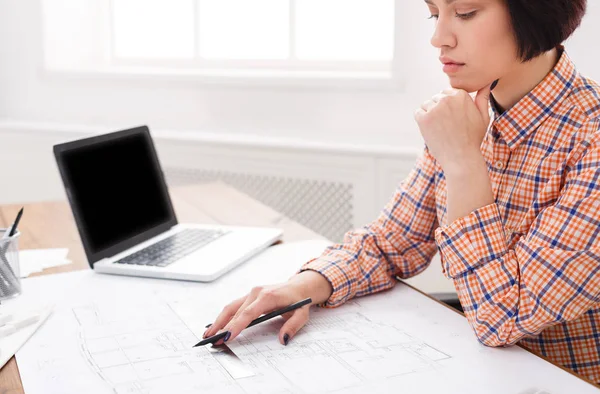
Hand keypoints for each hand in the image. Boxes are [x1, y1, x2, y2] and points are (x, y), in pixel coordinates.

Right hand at [202, 271, 331, 345]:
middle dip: (223, 327)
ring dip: (219, 321)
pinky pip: (234, 306)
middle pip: (236, 312)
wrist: (298, 287)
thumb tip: (282, 339)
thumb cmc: (299, 301)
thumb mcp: (302, 315)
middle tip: (214, 341)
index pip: (249, 313)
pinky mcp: (249, 295)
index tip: (227, 336)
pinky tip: (216, 326)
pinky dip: (224, 316)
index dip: (236, 325)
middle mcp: (256, 292)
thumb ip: (293, 327)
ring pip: (231, 307)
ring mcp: (251, 292)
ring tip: (208, 335)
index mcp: (268, 296)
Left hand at [414, 84, 491, 171]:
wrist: (461, 158)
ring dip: (430, 114)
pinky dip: (422, 120)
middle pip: (436, 98)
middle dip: (440, 109)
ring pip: (427, 104)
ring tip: (441, 129)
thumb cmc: (473, 139)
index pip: (447, 93)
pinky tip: (432, 130)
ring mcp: (434, 108)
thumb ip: (482, 98)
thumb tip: (486, 83)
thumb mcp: (483, 117)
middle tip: (448, 126)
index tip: (453, 119)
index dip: (449, 106)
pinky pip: (418, 112)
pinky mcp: (423, 118)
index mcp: (461, 95)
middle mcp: (447, 99)